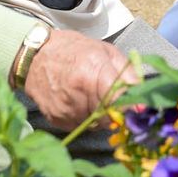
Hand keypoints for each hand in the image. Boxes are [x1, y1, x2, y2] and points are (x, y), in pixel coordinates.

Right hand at [23, 29, 138, 130]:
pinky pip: (80, 126)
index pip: (119, 101)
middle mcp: (77, 94)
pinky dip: (84, 117)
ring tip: (90, 94)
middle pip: (110, 117)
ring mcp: (65, 110)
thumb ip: (128, 73)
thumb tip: (143, 97)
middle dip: (115, 109)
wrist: (35, 56)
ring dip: (99, 115)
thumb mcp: (105, 51)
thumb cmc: (74, 50)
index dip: (130, 107)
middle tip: (108, 94)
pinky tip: (77, 101)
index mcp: (92, 72)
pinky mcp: (56, 120)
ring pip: (96, 124)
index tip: (136, 108)